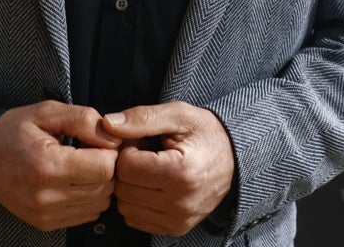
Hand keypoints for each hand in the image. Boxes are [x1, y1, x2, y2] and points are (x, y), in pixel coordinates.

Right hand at [0, 101, 120, 231]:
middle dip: (106, 168)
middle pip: (105, 188)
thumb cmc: (14, 131)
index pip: (104, 168)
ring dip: (98, 185)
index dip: (109, 151)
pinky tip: (73, 181)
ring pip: (98, 205)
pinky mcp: (45, 223)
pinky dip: (87, 198)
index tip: (98, 141)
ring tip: (81, 166)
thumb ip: (84, 119)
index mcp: (47, 166)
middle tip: (91, 151)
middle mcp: (46, 196)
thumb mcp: (47, 112)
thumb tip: (113, 136)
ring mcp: (45, 214)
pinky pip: (85, 215)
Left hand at [103, 102, 235, 235]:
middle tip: (144, 154)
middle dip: (127, 167)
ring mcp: (179, 219)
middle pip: (124, 188)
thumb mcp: (178, 115)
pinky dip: (137, 202)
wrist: (236, 159)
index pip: (126, 166)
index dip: (128, 148)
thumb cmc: (206, 134)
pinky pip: (136, 220)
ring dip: (130, 186)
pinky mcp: (177, 228)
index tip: (142, 141)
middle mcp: (180, 202)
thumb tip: (107, 123)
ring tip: (149, 169)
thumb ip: (142, 118)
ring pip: (126, 206)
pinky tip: (152, 185)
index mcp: (181, 172)